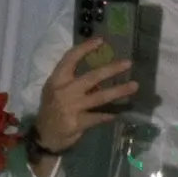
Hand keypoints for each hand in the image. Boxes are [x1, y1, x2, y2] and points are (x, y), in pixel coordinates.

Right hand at [31, 36, 137, 159]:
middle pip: (91, 77)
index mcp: (57, 80)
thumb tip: (99, 79)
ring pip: (99, 97)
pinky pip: (97, 117)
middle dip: (111, 69)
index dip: (85, 48)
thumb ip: (73, 83)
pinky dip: (109, 114)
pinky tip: (118, 113)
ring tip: (134, 86)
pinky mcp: (76, 123)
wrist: (43, 136)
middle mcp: (64, 91)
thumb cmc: (52, 109)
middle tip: (128, 64)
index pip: (70, 59)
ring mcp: (70, 108)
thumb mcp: (56, 91)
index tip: (101, 41)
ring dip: (118, 91)